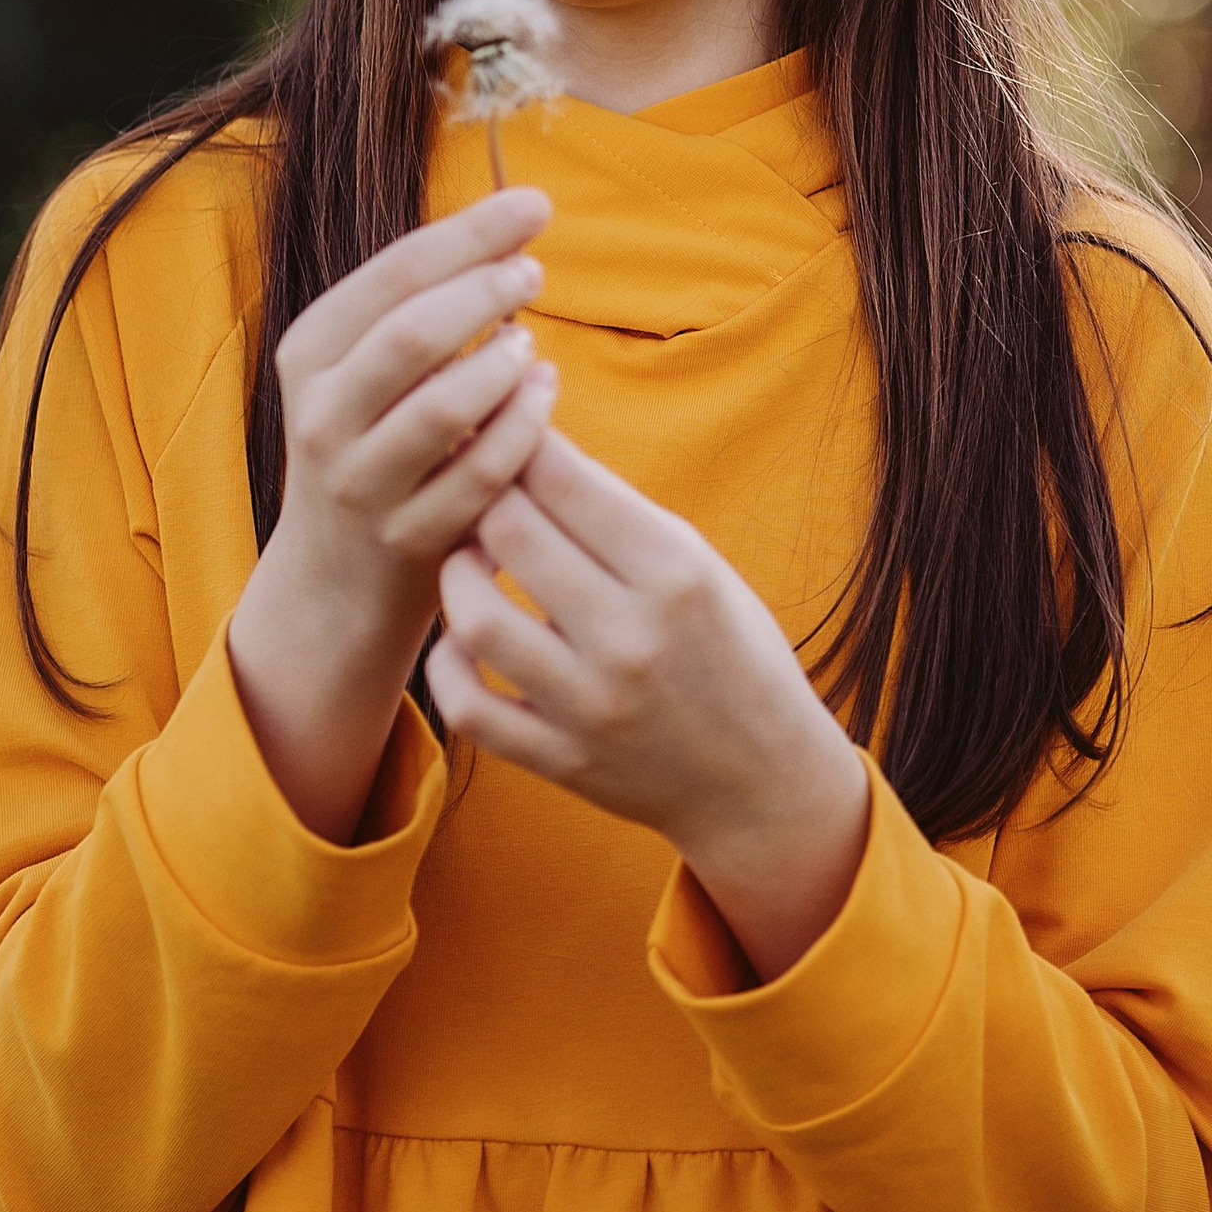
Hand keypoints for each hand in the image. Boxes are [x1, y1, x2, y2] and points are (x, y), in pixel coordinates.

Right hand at [228, 185, 557, 838]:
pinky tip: (543, 395)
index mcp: (310, 353)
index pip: (394, 272)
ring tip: (531, 344)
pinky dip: (524, 429)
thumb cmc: (375, 440)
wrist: (335, 577)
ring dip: (504, 365)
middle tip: (534, 274)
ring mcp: (361, 481)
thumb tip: (516, 216)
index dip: (471, 233)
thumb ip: (422, 301)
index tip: (534, 206)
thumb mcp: (368, 367)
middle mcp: (322, 414)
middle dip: (487, 292)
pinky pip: (480, 475)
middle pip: (413, 334)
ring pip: (445, 408)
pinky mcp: (407, 537)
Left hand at [426, 433, 870, 981]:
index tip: (504, 432)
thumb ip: (616, 514)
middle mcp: (632, 636)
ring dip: (457, 576)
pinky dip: (449, 665)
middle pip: (508, 531)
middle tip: (484, 496)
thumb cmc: (729, 649)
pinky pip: (468, 706)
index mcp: (676, 571)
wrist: (762, 779)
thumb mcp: (700, 565)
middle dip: (485, 498)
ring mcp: (592, 705)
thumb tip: (526, 446)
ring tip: (471, 563)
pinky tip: (464, 639)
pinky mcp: (562, 761)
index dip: (518, 439)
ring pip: (477, 617)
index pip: (561, 476)